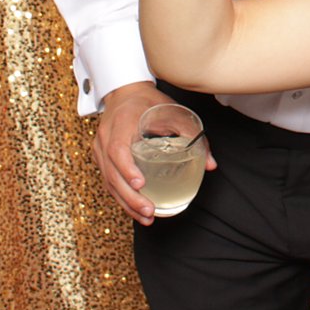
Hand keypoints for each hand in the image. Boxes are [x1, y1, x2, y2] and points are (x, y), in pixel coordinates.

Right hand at [92, 82, 215, 224]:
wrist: (125, 92)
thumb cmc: (148, 101)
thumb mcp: (172, 111)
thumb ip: (191, 134)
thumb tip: (210, 164)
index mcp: (121, 123)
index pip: (118, 150)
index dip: (128, 169)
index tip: (141, 184)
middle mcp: (106, 137)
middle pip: (112, 172)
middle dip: (130, 196)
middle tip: (149, 210)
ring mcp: (99, 148)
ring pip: (108, 181)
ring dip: (126, 202)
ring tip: (146, 217)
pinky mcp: (100, 157)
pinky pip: (108, 180)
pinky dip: (121, 196)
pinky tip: (135, 209)